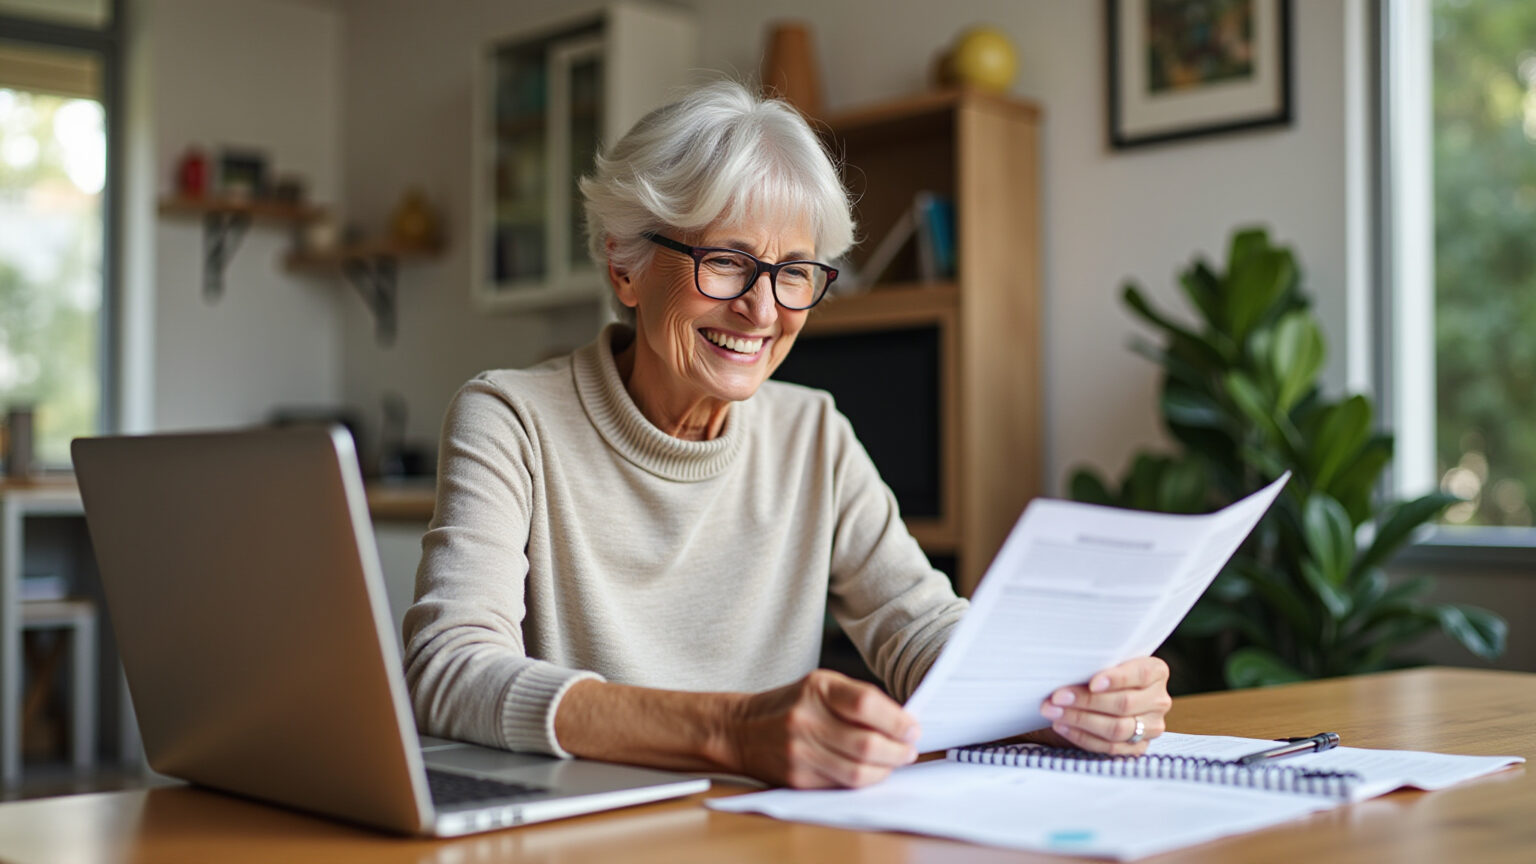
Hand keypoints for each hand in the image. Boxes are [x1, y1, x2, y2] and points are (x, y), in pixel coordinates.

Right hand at [729, 669, 919, 788]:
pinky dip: (863, 780)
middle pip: (866, 744)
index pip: (866, 704)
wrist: (741, 730)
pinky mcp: (798, 778)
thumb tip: (901, 722)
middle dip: (898, 751)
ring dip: (885, 770)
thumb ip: (859, 699)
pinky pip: (842, 785)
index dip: (897, 720)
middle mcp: (806, 720)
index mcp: (817, 689)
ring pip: (858, 772)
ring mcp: (800, 752)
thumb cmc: (790, 704)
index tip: (912, 729)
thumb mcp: (821, 685)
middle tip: (909, 751)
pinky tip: (870, 771)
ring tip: (893, 762)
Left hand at [1038, 656, 1170, 755]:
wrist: (1107, 697)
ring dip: (1080, 720)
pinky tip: (1062, 726)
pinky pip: (1110, 747)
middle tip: (1057, 697)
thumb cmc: (1102, 673)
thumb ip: (1096, 663)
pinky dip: (1082, 737)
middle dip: (1087, 701)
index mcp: (1157, 672)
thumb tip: (1067, 667)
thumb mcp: (1105, 662)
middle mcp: (1159, 700)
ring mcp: (1152, 727)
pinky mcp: (1139, 747)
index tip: (1092, 683)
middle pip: (1124, 704)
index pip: (1141, 674)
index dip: (1117, 679)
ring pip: (1117, 728)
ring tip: (1054, 712)